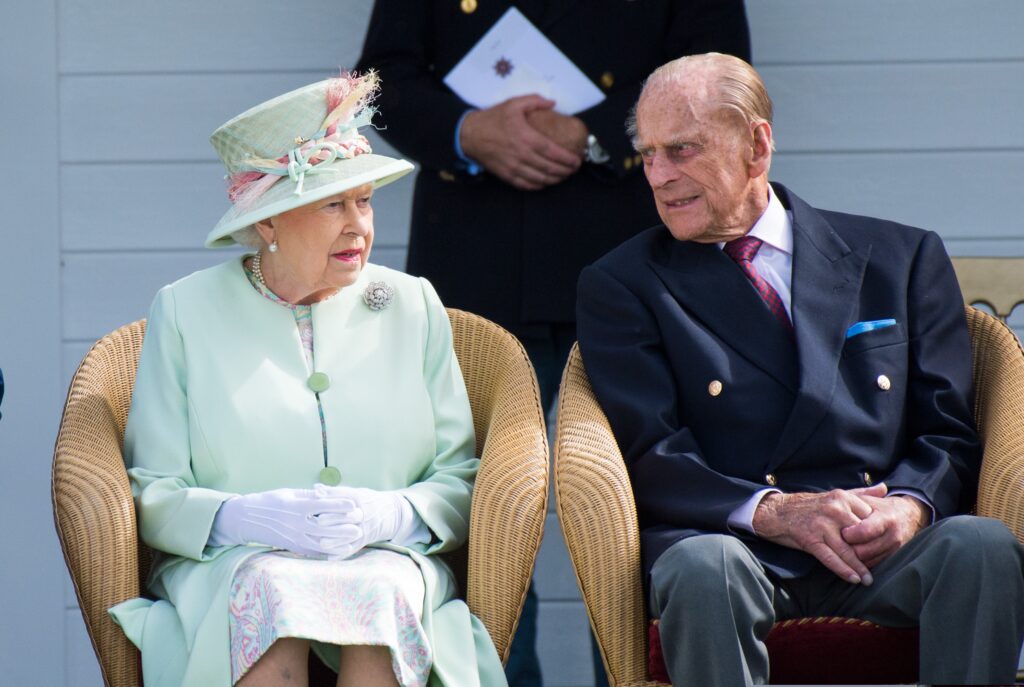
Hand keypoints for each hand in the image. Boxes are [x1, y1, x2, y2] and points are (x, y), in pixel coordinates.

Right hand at [208, 487, 360, 556]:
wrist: (247, 519)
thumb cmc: (270, 501)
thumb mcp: (289, 493)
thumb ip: (310, 495)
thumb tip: (331, 493)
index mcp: (294, 507)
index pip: (320, 506)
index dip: (338, 505)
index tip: (353, 503)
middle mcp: (294, 524)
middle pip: (324, 526)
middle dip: (344, 525)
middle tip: (360, 521)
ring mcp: (293, 538)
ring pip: (321, 541)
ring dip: (340, 540)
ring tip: (355, 536)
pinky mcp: (293, 547)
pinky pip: (313, 551)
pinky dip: (328, 551)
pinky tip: (341, 548)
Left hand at [313, 484, 410, 559]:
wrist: (391, 513)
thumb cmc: (365, 501)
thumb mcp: (355, 492)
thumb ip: (335, 492)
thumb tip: (315, 489)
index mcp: (360, 498)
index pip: (346, 495)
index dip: (332, 496)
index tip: (317, 497)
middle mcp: (364, 513)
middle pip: (350, 515)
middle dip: (334, 518)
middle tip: (319, 521)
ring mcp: (365, 528)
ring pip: (351, 534)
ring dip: (337, 540)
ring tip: (322, 543)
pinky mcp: (364, 540)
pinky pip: (354, 548)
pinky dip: (343, 553)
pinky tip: (330, 558)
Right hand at [460, 94, 581, 189]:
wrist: (469, 135)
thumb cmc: (492, 119)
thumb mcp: (513, 104)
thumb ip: (535, 101)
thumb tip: (553, 103)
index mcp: (526, 137)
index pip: (553, 152)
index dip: (567, 159)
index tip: (576, 160)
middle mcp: (521, 155)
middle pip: (549, 168)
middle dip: (565, 171)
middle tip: (573, 169)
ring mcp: (514, 168)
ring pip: (540, 179)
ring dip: (555, 180)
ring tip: (563, 176)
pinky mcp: (506, 176)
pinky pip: (526, 185)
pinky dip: (539, 185)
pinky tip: (545, 182)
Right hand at [753, 483, 887, 584]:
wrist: (777, 511)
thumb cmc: (809, 506)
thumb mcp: (836, 494)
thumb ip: (861, 493)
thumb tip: (885, 488)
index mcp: (843, 498)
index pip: (869, 519)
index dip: (876, 535)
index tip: (883, 547)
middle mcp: (834, 510)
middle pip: (860, 536)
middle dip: (869, 553)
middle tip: (880, 566)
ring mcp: (822, 525)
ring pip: (847, 550)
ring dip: (859, 567)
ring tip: (868, 580)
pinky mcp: (810, 539)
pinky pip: (830, 558)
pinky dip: (843, 570)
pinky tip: (853, 579)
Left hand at [841, 492, 928, 567]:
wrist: (908, 515)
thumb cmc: (881, 507)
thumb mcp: (869, 500)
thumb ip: (853, 505)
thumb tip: (836, 514)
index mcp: (886, 519)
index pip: (864, 531)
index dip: (849, 534)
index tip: (841, 531)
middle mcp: (893, 536)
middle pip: (863, 551)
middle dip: (848, 548)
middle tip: (838, 542)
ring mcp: (894, 549)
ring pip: (867, 561)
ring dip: (853, 558)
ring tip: (844, 548)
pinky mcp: (893, 557)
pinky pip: (873, 565)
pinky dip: (861, 562)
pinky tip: (853, 554)